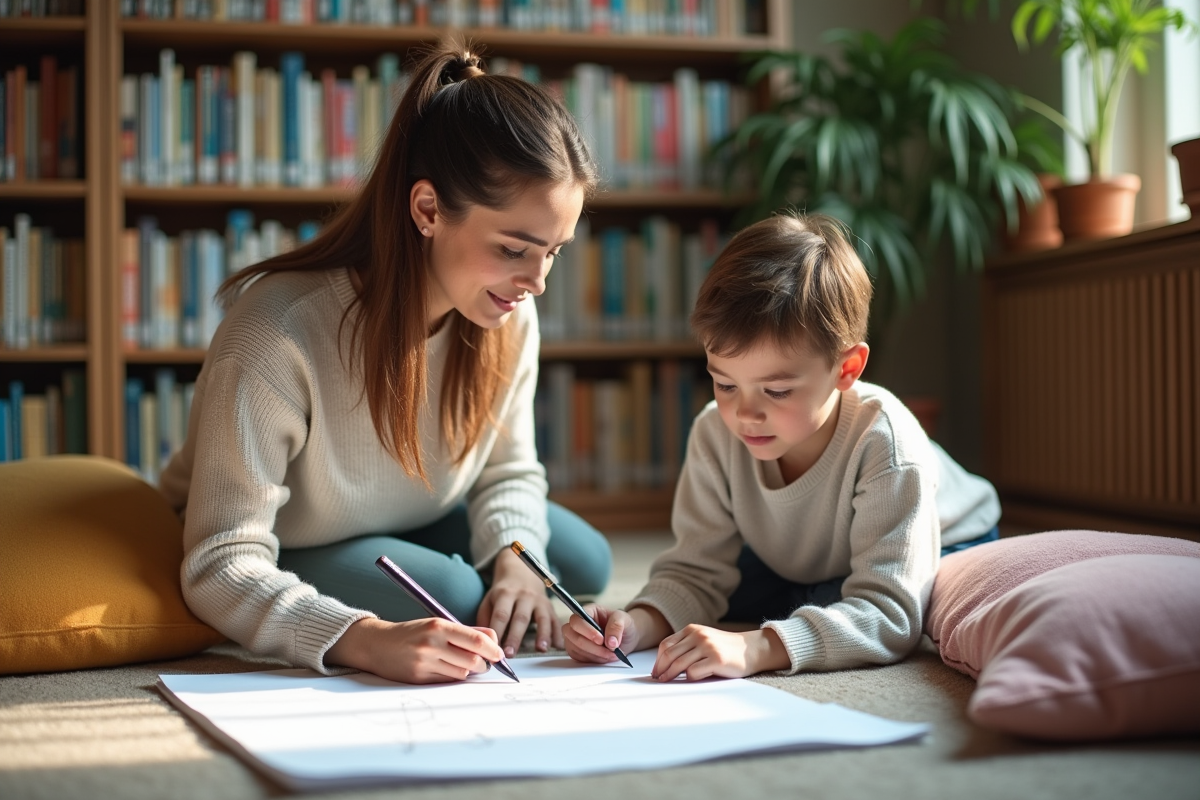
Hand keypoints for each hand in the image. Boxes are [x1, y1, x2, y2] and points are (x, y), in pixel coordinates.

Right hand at [325, 617, 504, 683]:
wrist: (377, 644)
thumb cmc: (413, 633)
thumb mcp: (437, 624)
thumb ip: (466, 631)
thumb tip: (493, 640)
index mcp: (438, 626)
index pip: (476, 639)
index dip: (493, 649)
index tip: (500, 655)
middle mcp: (431, 643)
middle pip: (473, 660)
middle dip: (484, 664)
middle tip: (484, 663)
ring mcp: (424, 662)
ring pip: (462, 673)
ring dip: (468, 671)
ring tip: (460, 664)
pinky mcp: (419, 678)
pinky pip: (447, 681)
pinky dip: (453, 677)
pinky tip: (446, 669)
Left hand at [477, 547, 561, 656]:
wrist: (522, 571)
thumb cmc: (502, 592)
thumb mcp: (489, 599)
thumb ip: (485, 618)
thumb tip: (484, 641)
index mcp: (505, 594)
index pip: (501, 614)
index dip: (498, 632)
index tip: (493, 649)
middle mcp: (524, 596)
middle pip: (520, 618)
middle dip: (515, 637)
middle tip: (509, 655)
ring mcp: (539, 600)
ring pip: (542, 618)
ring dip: (543, 634)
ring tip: (541, 649)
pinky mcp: (550, 606)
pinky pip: (555, 620)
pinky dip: (558, 633)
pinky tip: (558, 646)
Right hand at [563, 605, 632, 662]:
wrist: (627, 638)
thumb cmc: (624, 625)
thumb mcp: (625, 620)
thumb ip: (617, 626)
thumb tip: (610, 641)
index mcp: (589, 611)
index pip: (577, 620)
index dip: (587, 631)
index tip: (601, 640)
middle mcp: (579, 624)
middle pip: (572, 635)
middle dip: (591, 646)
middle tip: (609, 650)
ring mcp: (576, 638)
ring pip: (574, 648)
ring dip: (594, 654)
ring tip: (611, 654)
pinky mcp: (577, 650)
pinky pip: (578, 658)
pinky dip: (592, 660)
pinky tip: (604, 657)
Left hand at [652, 625, 789, 680]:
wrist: (751, 649)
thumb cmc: (725, 648)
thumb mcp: (704, 640)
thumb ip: (687, 646)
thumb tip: (664, 664)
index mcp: (692, 629)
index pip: (667, 644)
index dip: (658, 659)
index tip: (656, 671)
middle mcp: (699, 635)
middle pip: (670, 654)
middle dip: (661, 669)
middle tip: (658, 679)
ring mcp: (707, 646)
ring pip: (679, 663)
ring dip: (670, 675)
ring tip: (666, 681)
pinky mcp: (716, 659)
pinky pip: (693, 672)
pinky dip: (688, 678)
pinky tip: (691, 680)